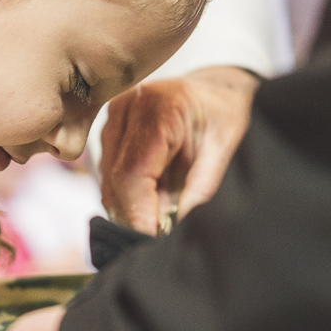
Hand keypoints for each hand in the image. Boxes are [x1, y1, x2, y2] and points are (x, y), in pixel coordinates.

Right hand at [100, 66, 259, 234]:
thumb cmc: (221, 115)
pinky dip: (129, 194)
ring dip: (132, 206)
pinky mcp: (108, 130)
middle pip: (114, 181)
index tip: (151, 242)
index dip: (137, 215)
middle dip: (135, 216)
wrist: (213, 87)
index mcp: (158, 109)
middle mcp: (126, 109)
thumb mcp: (222, 151)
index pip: (131, 174)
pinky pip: (110, 175)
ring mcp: (112, 118)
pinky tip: (154, 192)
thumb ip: (198, 190)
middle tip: (162, 235)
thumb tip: (170, 231)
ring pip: (108, 182)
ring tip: (165, 206)